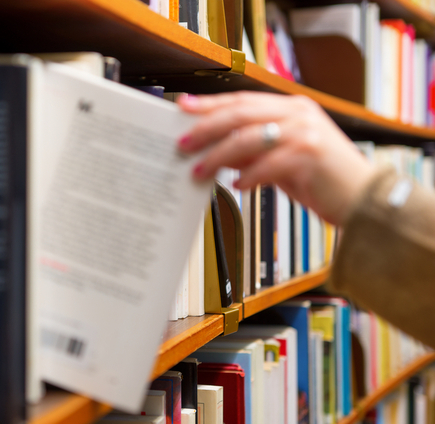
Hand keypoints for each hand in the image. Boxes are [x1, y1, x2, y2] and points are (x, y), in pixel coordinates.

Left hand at [177, 92, 375, 225]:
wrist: (364, 199)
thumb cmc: (321, 179)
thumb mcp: (282, 160)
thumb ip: (253, 152)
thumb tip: (217, 153)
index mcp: (291, 108)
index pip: (242, 100)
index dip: (210, 104)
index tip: (184, 107)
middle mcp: (298, 113)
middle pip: (240, 113)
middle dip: (206, 128)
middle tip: (183, 143)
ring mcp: (306, 132)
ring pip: (249, 138)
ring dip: (218, 156)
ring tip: (199, 171)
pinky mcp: (311, 155)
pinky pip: (268, 164)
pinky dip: (249, 176)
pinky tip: (238, 186)